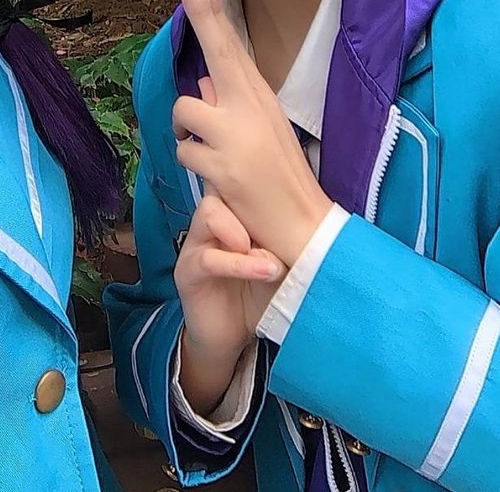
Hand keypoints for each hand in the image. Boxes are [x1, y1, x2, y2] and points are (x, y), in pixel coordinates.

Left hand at [172, 0, 331, 269]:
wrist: (301, 223)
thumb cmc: (277, 176)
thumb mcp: (258, 133)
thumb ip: (228, 107)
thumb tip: (201, 85)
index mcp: (258, 97)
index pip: (232, 44)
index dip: (212, 11)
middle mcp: (248, 106)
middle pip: (218, 49)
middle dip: (201, 13)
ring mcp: (234, 133)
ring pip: (183, 110)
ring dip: (187, 131)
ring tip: (211, 151)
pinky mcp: (221, 164)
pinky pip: (184, 150)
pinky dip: (193, 162)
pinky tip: (216, 176)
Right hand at [173, 78, 287, 416]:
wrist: (232, 335)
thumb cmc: (260, 290)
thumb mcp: (277, 253)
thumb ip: (283, 227)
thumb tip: (310, 200)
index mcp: (231, 210)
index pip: (232, 173)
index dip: (245, 164)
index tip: (267, 165)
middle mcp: (209, 220)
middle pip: (218, 184)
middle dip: (243, 193)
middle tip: (272, 215)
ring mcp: (196, 244)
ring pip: (209, 213)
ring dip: (244, 235)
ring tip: (271, 260)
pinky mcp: (188, 272)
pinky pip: (209, 257)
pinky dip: (241, 264)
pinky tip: (266, 269)